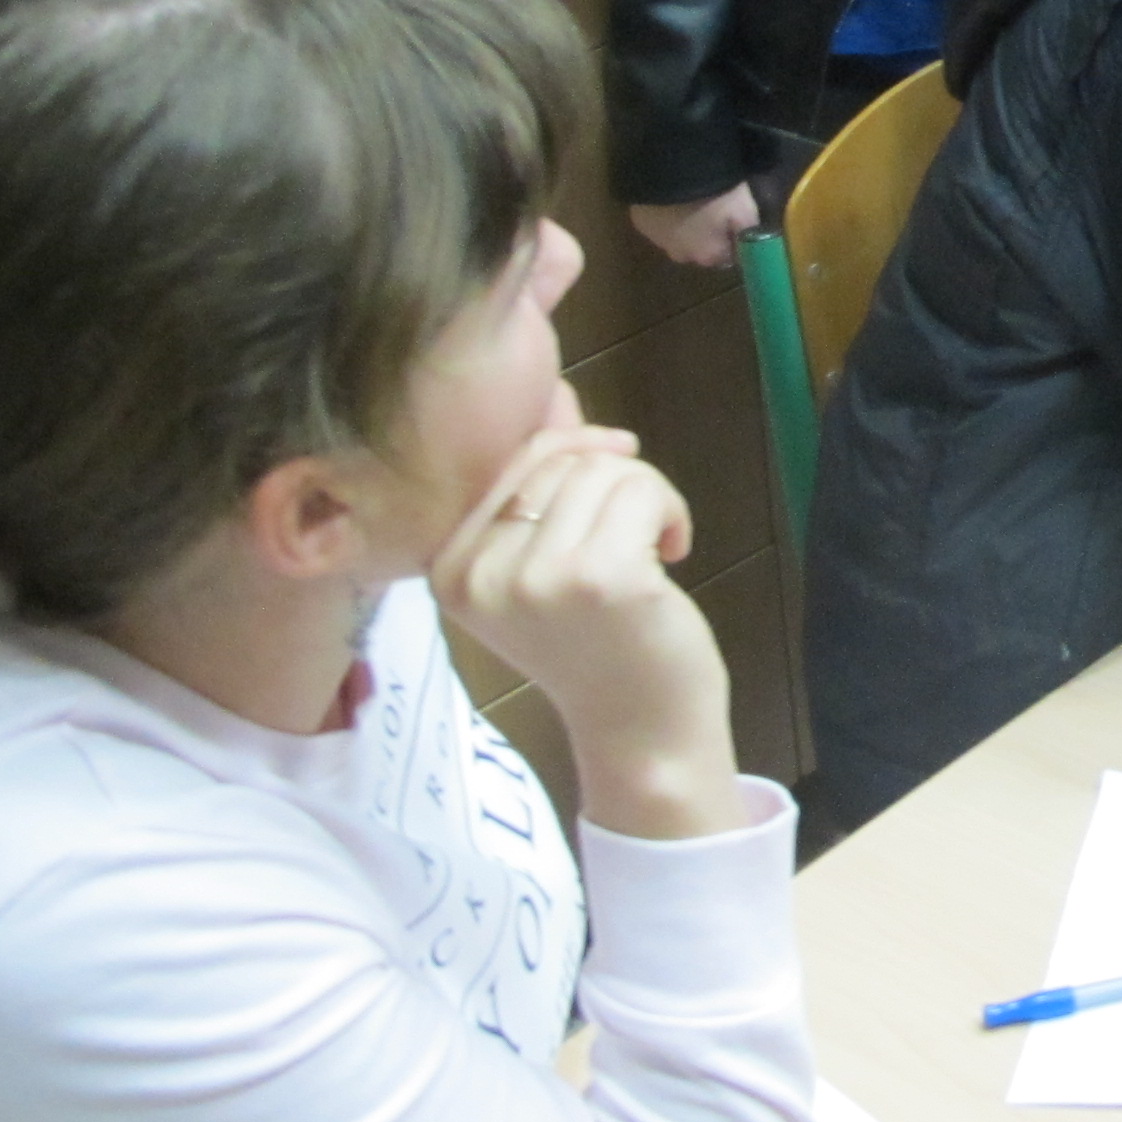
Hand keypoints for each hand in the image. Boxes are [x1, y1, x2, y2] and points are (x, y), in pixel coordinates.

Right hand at [433, 420, 742, 841]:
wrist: (642, 732)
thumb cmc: (601, 644)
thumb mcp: (542, 566)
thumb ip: (541, 486)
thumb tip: (560, 390)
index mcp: (448, 569)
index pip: (517, 459)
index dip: (578, 447)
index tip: (616, 475)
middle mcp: (480, 575)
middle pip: (566, 458)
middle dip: (619, 478)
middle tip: (642, 531)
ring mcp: (537, 578)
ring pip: (608, 469)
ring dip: (650, 497)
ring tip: (655, 550)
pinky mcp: (600, 578)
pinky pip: (644, 488)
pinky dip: (672, 511)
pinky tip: (674, 555)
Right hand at [630, 185, 757, 270]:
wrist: (673, 170)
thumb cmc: (717, 193)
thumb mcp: (746, 211)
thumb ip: (751, 234)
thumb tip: (750, 248)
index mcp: (708, 256)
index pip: (728, 257)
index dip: (733, 240)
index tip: (736, 223)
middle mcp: (681, 256)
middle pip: (701, 249)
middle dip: (708, 234)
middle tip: (714, 208)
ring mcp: (657, 240)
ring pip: (678, 237)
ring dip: (686, 224)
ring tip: (693, 200)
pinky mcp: (640, 222)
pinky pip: (658, 222)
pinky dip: (666, 213)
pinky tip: (673, 196)